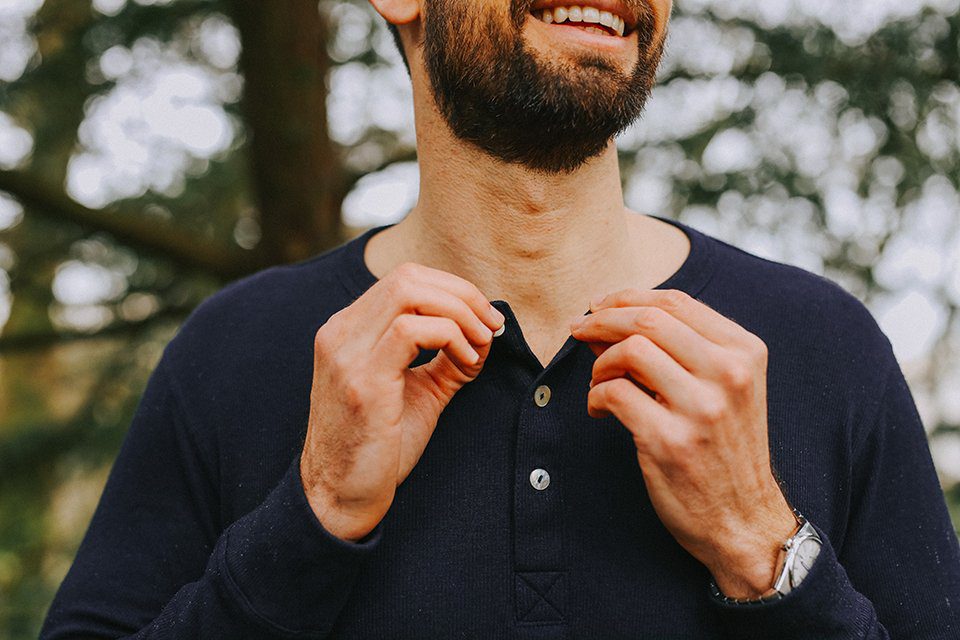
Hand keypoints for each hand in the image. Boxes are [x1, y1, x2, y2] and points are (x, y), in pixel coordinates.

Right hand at [300, 263, 504, 541]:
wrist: (340, 498)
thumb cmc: (379, 448)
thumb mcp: (418, 392)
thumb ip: (447, 359)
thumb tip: (487, 333)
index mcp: (349, 330)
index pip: (405, 278)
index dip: (453, 289)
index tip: (485, 319)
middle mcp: (341, 332)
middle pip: (408, 276)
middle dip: (462, 295)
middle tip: (490, 326)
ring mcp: (346, 354)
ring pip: (409, 293)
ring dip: (459, 312)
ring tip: (479, 344)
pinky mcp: (362, 382)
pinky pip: (410, 331)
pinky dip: (450, 336)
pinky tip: (465, 362)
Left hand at [570, 288, 797, 598]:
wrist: (744, 521)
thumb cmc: (724, 450)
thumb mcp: (721, 389)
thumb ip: (674, 350)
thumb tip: (606, 318)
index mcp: (744, 352)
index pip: (676, 301)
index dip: (627, 297)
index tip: (598, 306)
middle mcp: (729, 373)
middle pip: (649, 318)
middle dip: (602, 319)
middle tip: (578, 329)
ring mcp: (702, 408)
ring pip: (629, 350)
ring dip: (599, 363)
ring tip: (599, 382)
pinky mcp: (671, 441)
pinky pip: (613, 393)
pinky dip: (595, 397)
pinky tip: (599, 412)